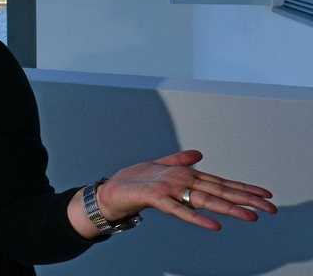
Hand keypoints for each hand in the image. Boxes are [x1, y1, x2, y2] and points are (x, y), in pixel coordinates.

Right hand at [97, 150, 276, 230]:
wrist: (111, 190)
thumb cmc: (136, 181)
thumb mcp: (160, 169)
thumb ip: (179, 161)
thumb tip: (199, 154)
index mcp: (186, 174)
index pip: (221, 182)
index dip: (244, 189)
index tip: (266, 195)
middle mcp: (182, 179)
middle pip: (220, 191)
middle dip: (246, 200)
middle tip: (271, 208)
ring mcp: (170, 188)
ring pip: (205, 199)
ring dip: (229, 209)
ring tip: (251, 216)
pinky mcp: (156, 198)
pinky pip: (179, 211)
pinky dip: (197, 219)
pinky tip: (214, 226)